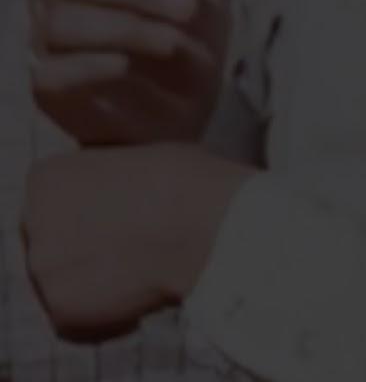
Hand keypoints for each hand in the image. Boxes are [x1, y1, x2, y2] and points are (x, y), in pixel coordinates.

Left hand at [21, 143, 253, 341]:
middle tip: (132, 254)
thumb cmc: (189, 184)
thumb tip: (120, 201)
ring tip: (143, 277)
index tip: (120, 224)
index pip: (54, 206)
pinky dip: (107, 321)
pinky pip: (77, 324)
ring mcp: (43, 265)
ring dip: (98, 286)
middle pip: (54, 245)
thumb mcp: (138, 161)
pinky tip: (142, 300)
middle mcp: (34, 218)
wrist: (211, 224)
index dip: (90, 218)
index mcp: (47, 177)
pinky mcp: (61, 308)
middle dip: (87, 252)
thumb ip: (111, 184)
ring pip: (64, 286)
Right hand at [29, 0, 231, 144]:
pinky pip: (49, 70)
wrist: (183, 111)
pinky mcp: (48, 86)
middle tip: (190, 8)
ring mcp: (47, 40)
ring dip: (124, 26)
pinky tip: (125, 65)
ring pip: (63, 20)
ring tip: (172, 41)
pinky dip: (88, 64)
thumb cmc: (187, 38)